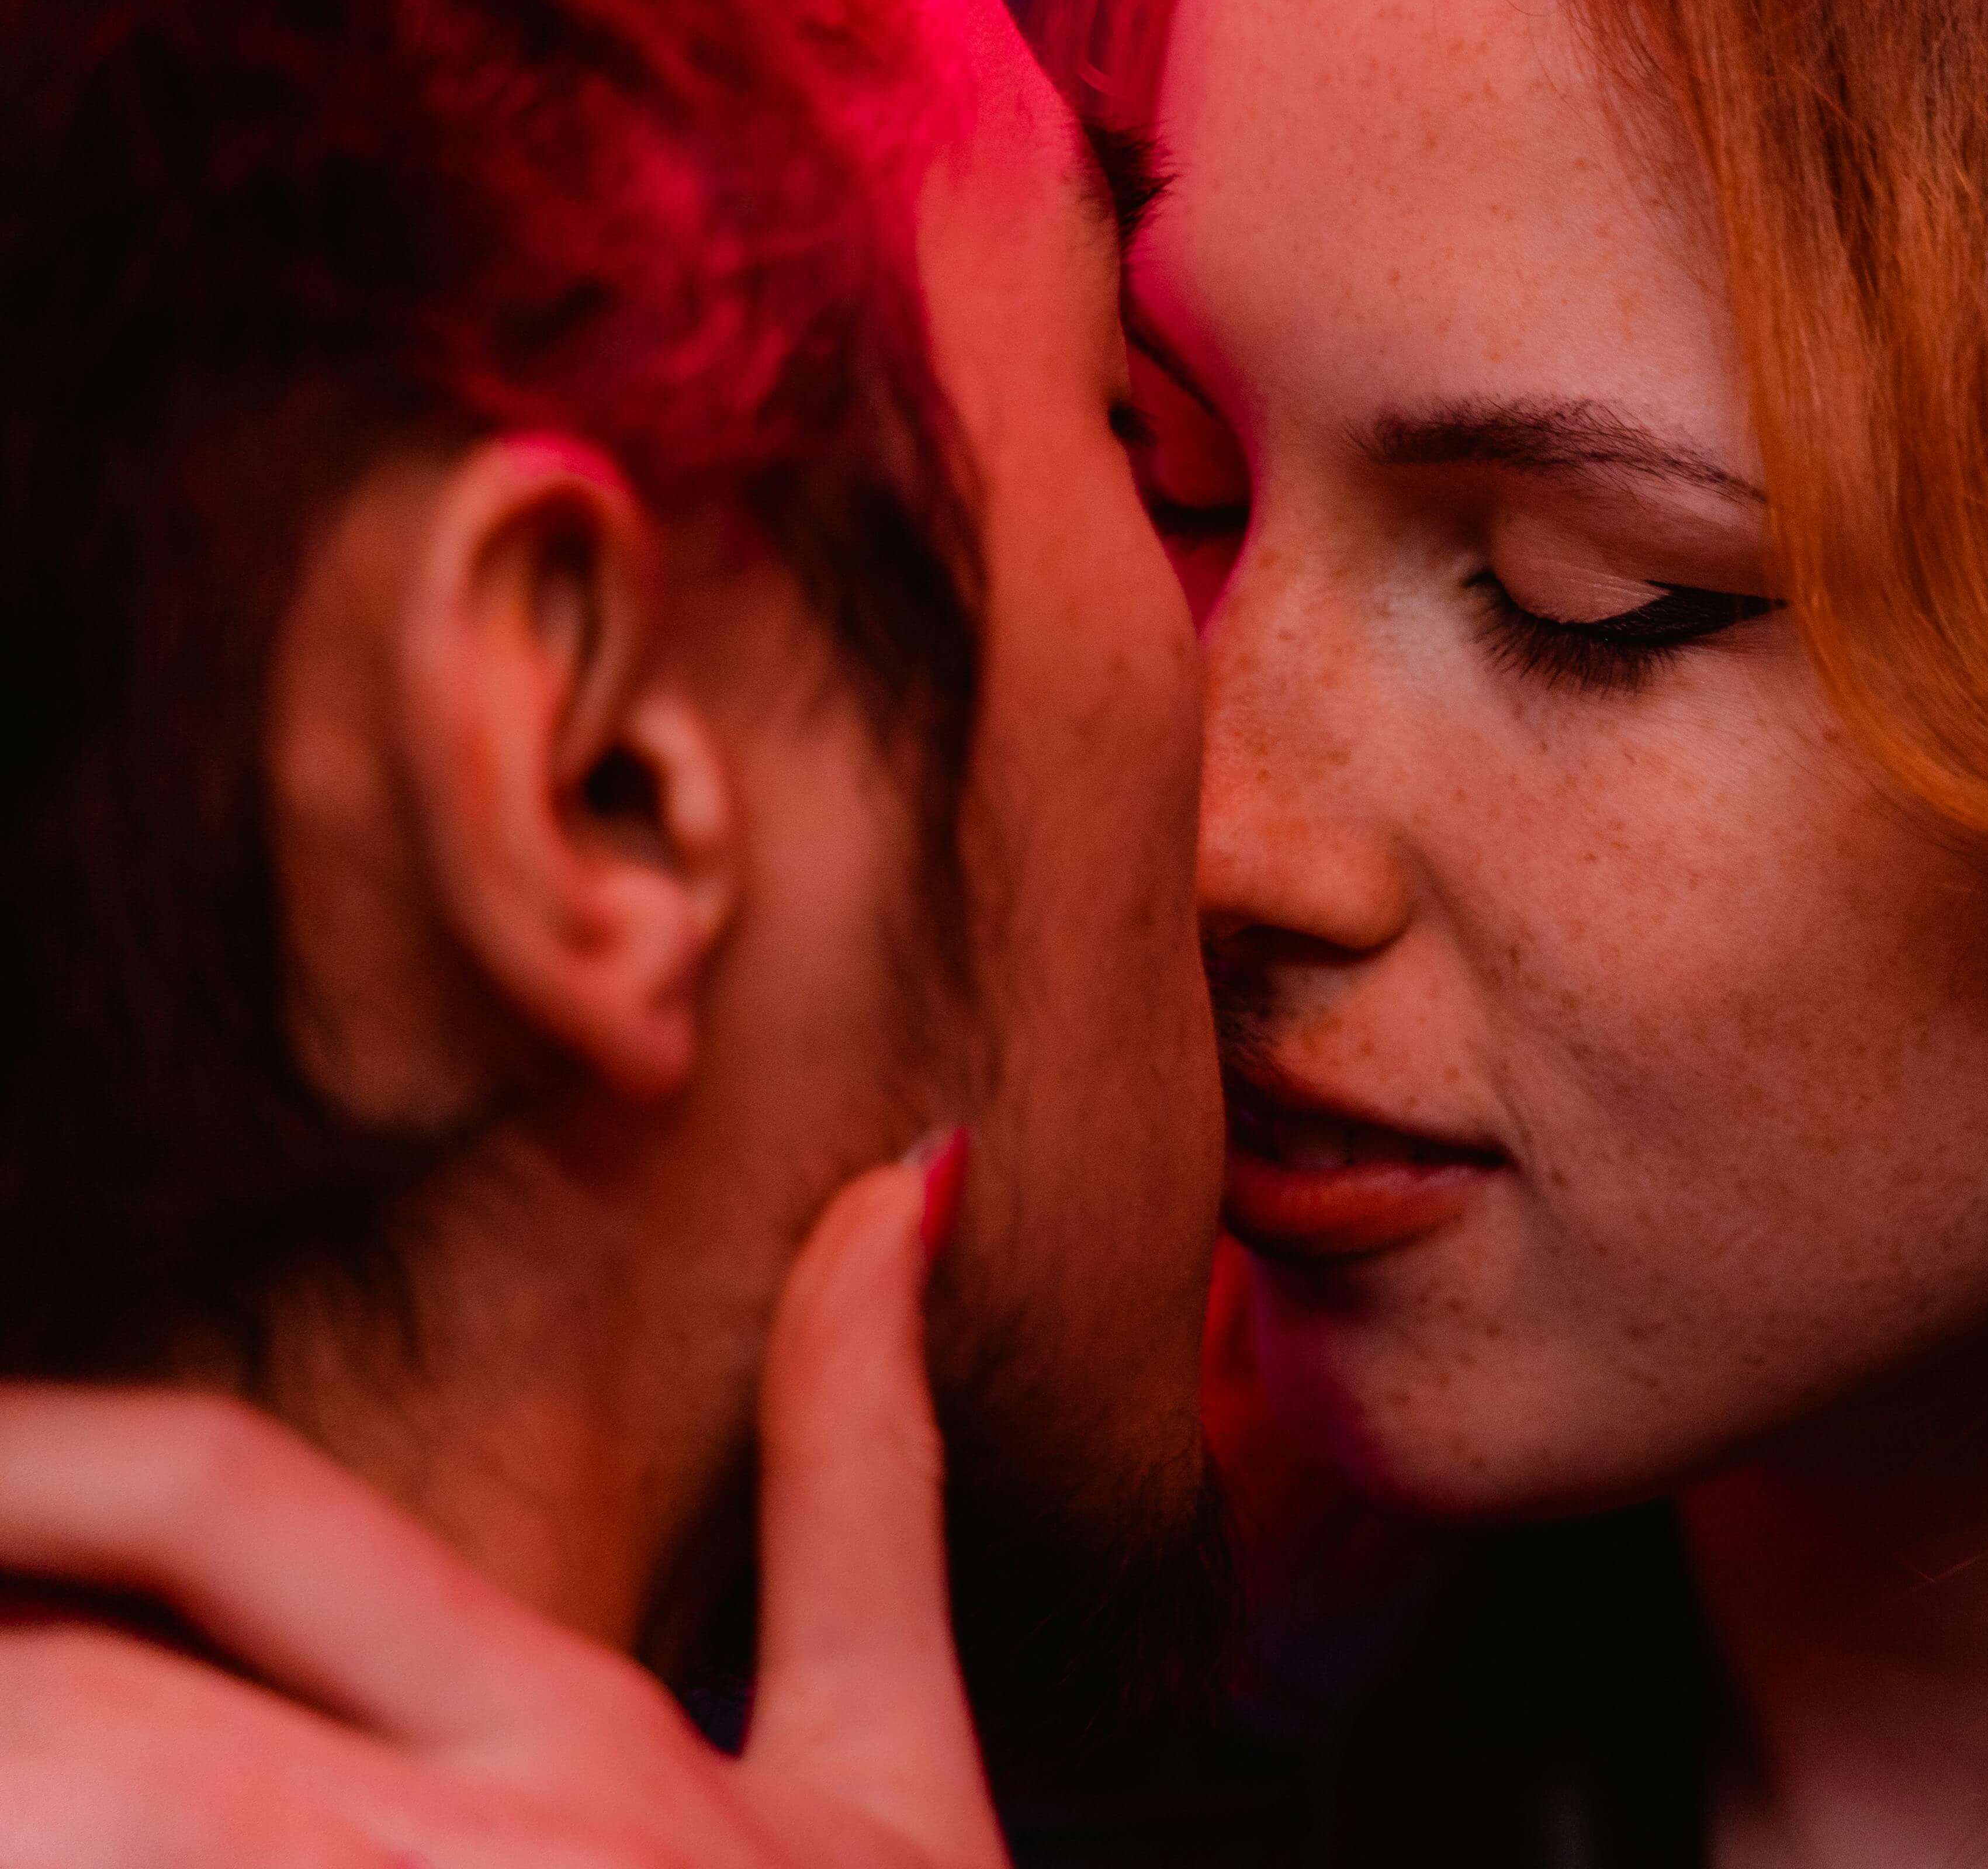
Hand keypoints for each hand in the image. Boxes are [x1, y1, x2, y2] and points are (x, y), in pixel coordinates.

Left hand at [0, 1144, 1004, 1867]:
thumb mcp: (896, 1763)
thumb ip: (864, 1468)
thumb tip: (912, 1173)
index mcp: (575, 1744)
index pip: (230, 1504)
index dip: (27, 1453)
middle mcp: (465, 1864)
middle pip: (72, 1715)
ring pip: (63, 1827)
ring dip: (10, 1796)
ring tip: (23, 1784)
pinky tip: (60, 1844)